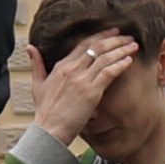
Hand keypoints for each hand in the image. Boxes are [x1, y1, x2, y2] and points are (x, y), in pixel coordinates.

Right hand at [28, 31, 134, 146]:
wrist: (48, 130)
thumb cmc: (44, 112)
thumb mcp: (37, 84)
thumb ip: (37, 64)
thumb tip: (30, 48)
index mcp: (61, 66)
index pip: (84, 44)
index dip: (100, 36)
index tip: (113, 33)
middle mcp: (72, 69)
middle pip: (97, 47)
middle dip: (115, 39)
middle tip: (128, 36)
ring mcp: (82, 80)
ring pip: (105, 57)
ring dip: (122, 50)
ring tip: (134, 46)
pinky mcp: (91, 92)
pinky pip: (109, 73)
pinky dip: (120, 65)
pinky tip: (129, 61)